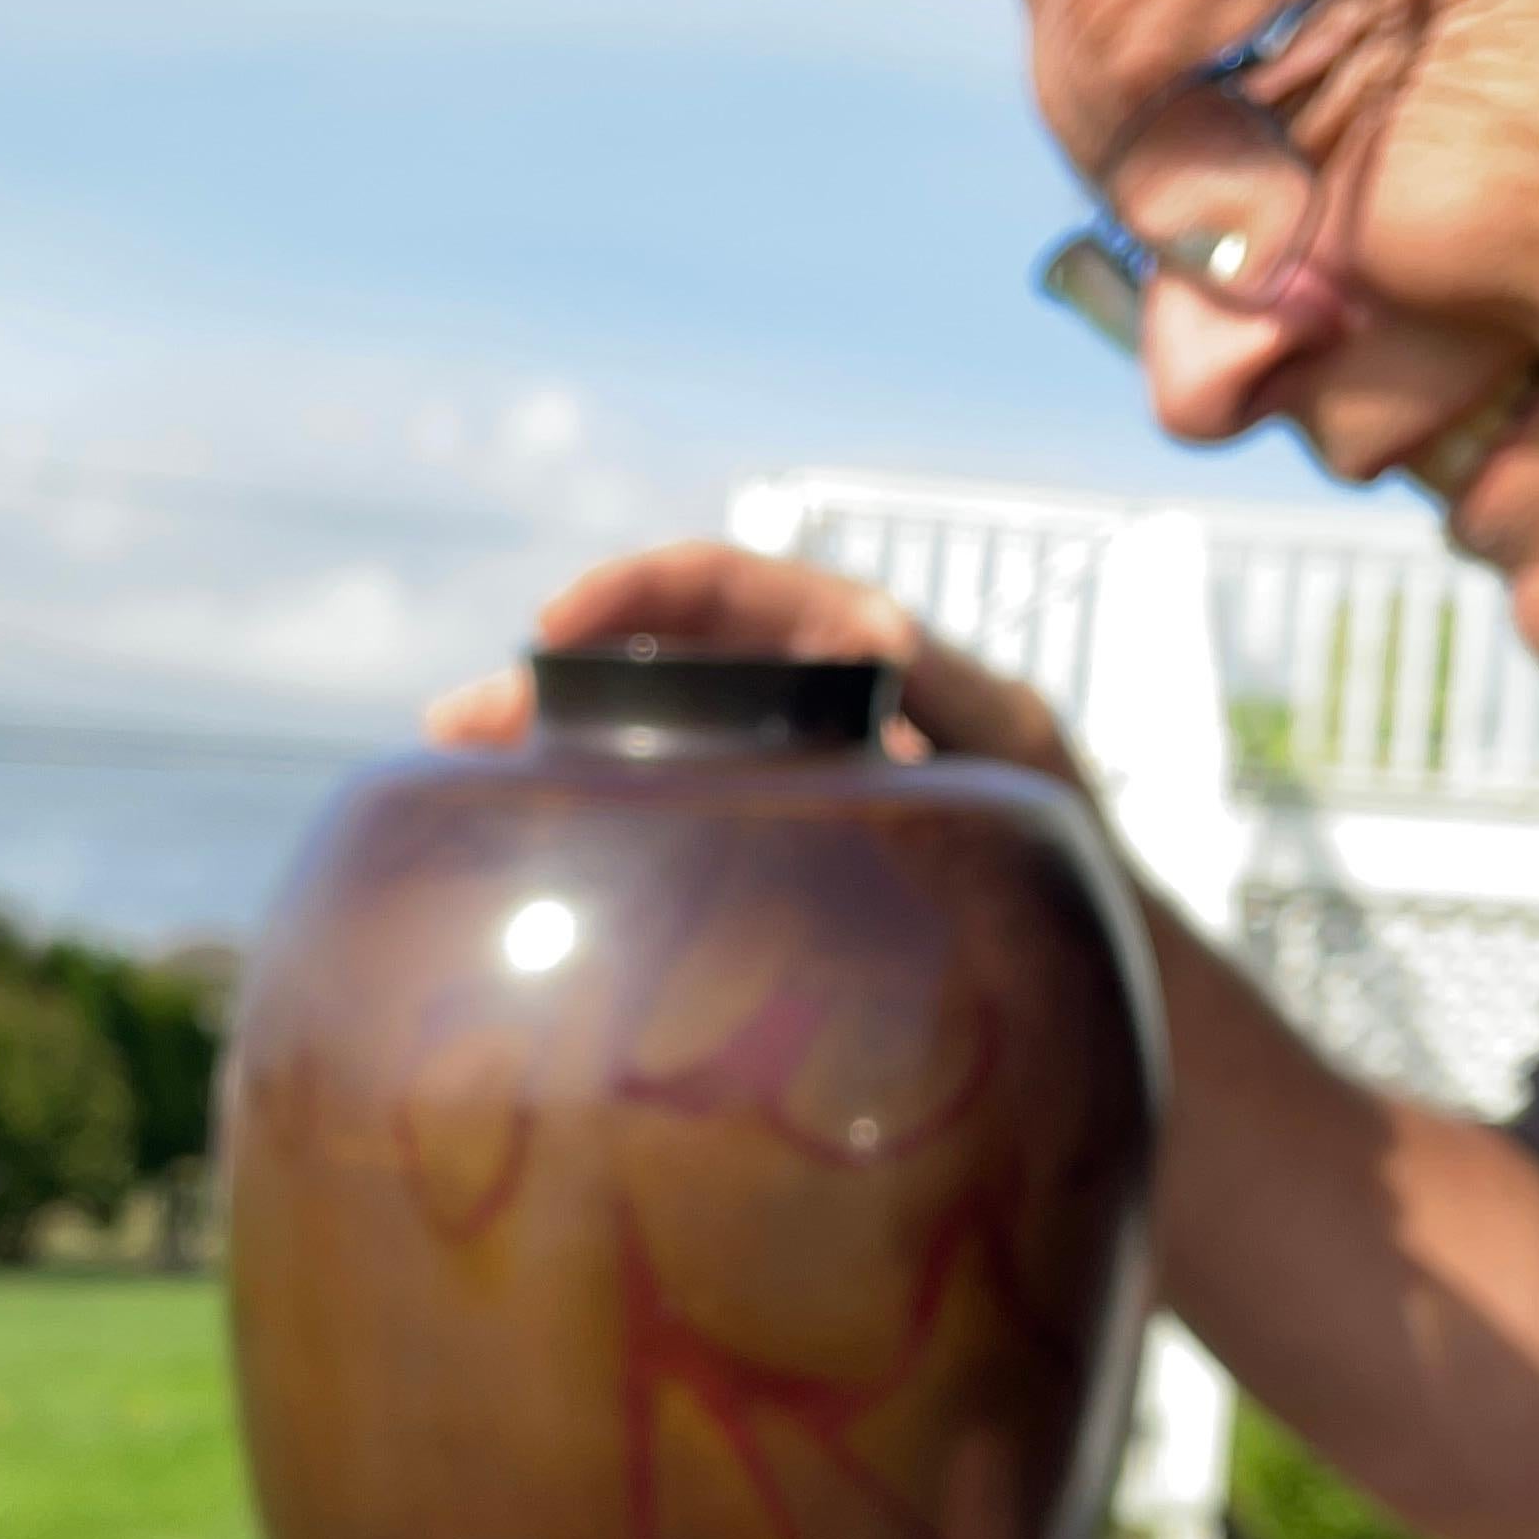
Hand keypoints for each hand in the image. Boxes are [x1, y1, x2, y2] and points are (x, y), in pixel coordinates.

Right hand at [423, 539, 1083, 786]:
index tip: (558, 626)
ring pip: (643, 735)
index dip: (636, 593)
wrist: (1082, 952)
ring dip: (553, 747)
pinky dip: (597, 814)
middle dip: (552, 681)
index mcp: (851, 647)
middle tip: (461, 724)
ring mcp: (771, 769)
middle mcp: (794, 694)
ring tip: (457, 777)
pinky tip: (525, 847)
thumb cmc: (1061, 842)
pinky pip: (666, 808)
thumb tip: (872, 630)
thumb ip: (956, 692)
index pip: (724, 585)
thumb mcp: (1017, 754)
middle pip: (652, 660)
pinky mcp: (761, 838)